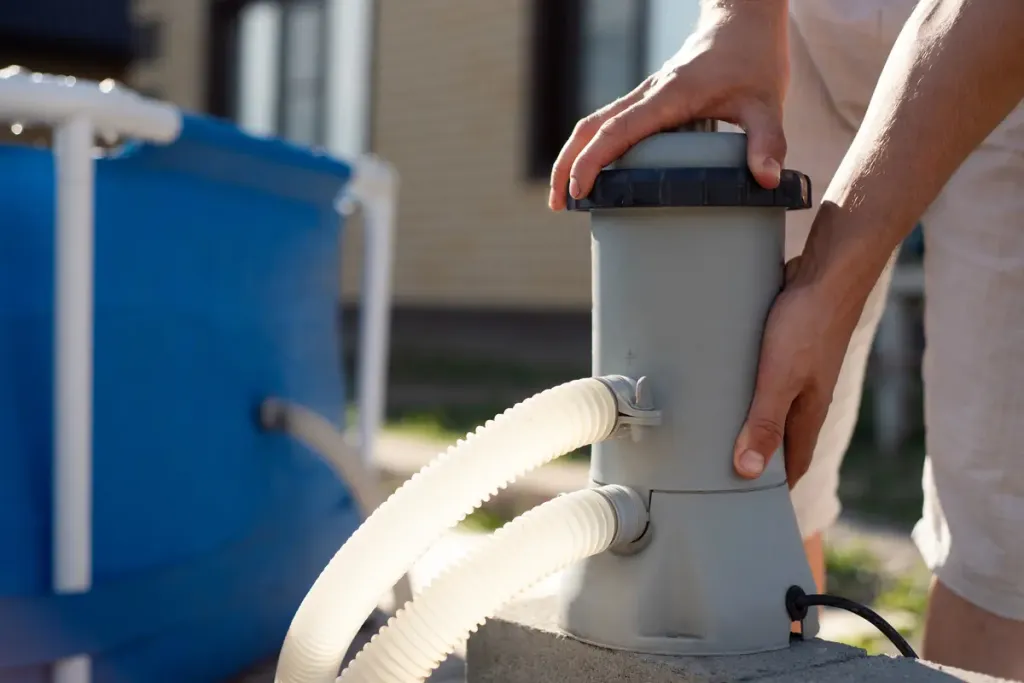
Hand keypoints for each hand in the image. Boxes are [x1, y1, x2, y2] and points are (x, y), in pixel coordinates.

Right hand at [548, 0, 789, 210]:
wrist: (742, 19)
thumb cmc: (754, 57)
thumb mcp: (768, 102)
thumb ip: (767, 141)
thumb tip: (766, 180)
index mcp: (669, 95)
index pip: (618, 130)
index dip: (593, 161)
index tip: (579, 192)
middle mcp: (648, 94)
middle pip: (590, 127)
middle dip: (567, 164)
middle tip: (557, 205)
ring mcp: (645, 96)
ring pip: (594, 123)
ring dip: (573, 156)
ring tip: (566, 197)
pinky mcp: (649, 100)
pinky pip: (611, 123)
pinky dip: (594, 148)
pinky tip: (598, 175)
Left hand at [731, 257, 866, 486]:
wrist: (827, 274)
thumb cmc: (807, 325)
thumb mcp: (780, 378)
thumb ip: (765, 422)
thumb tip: (747, 471)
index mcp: (808, 414)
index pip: (791, 465)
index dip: (772, 489)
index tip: (748, 507)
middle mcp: (806, 397)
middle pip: (779, 439)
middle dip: (755, 457)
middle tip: (718, 472)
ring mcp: (797, 372)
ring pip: (771, 407)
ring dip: (748, 421)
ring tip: (711, 432)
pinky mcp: (785, 348)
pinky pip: (763, 379)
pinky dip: (744, 389)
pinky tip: (721, 385)